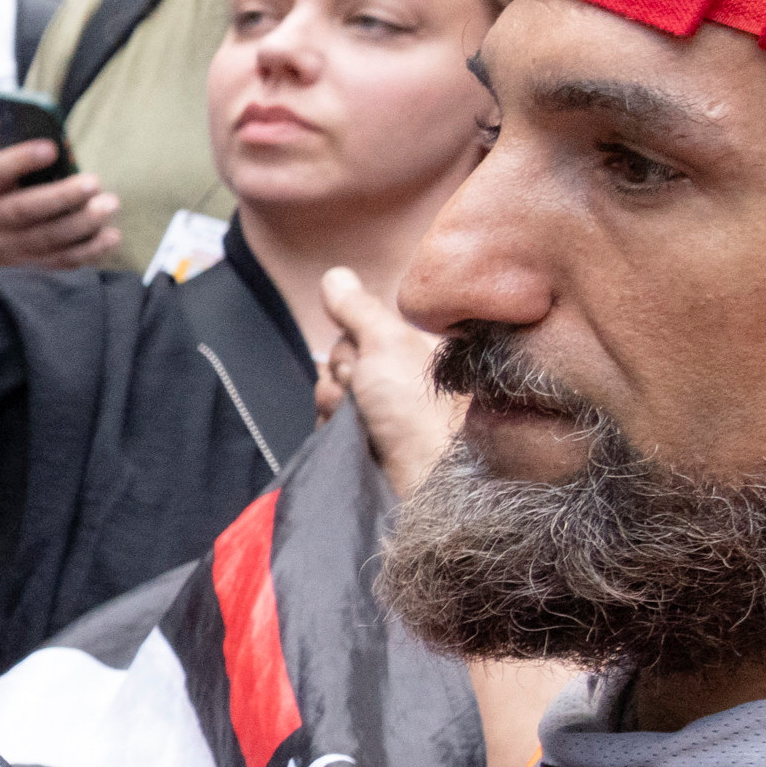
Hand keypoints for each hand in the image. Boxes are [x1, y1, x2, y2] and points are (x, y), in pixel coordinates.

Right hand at [0, 138, 120, 268]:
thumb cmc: (4, 201)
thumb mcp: (2, 181)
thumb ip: (25, 167)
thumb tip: (65, 153)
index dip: (22, 160)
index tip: (51, 149)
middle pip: (25, 210)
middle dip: (62, 196)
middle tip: (94, 182)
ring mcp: (11, 250)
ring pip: (48, 238)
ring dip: (83, 223)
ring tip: (110, 204)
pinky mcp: (33, 268)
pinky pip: (63, 260)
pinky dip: (90, 249)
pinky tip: (111, 236)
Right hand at [316, 263, 459, 494]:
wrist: (433, 490)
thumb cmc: (424, 413)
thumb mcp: (388, 344)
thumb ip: (357, 309)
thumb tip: (335, 276)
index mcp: (422, 351)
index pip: (362, 330)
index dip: (357, 345)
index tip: (371, 361)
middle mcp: (407, 382)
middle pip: (343, 362)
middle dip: (345, 379)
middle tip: (370, 397)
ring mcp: (391, 419)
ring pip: (332, 398)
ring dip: (338, 411)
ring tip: (368, 428)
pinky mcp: (376, 450)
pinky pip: (332, 432)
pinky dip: (337, 438)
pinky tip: (358, 449)